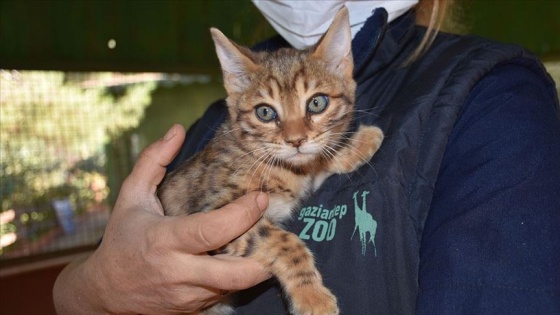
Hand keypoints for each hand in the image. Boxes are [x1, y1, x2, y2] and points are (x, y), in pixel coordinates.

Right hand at [53, 124, 269, 313]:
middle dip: (264, 255)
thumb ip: (154, 161)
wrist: (105, 293)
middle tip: (274, 230)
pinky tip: (238, 259)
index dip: (242, 214)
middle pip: (236, 272)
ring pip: (236, 286)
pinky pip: (226, 294)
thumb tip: (176, 129)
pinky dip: (237, 277)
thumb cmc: (122, 238)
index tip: (260, 197)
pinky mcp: (194, 309)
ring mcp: (188, 295)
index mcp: (164, 240)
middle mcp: (178, 271)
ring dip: (254, 266)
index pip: (212, 230)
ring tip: (262, 243)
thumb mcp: (131, 196)